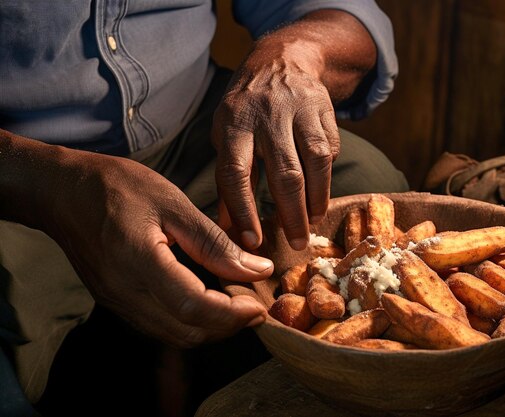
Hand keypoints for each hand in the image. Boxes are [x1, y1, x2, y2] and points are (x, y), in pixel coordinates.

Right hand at [46, 150, 273, 346]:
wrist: (62, 192)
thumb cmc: (117, 188)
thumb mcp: (172, 203)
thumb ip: (214, 242)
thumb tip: (256, 269)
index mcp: (139, 262)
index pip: (194, 308)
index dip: (232, 315)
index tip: (258, 304)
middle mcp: (125, 293)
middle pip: (186, 332)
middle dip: (227, 326)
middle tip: (253, 304)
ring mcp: (118, 302)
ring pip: (174, 335)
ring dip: (210, 327)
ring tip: (235, 303)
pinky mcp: (116, 302)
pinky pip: (159, 326)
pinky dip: (189, 322)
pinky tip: (206, 300)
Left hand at [212, 51, 339, 250]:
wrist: (280, 61)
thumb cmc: (245, 110)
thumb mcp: (226, 136)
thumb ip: (228, 181)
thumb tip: (230, 231)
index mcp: (234, 124)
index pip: (236, 173)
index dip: (245, 210)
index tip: (254, 240)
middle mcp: (267, 115)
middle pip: (284, 173)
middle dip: (293, 215)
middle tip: (298, 244)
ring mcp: (299, 109)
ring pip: (316, 162)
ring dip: (317, 199)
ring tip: (314, 222)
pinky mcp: (324, 108)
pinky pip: (331, 148)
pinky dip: (327, 175)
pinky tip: (320, 191)